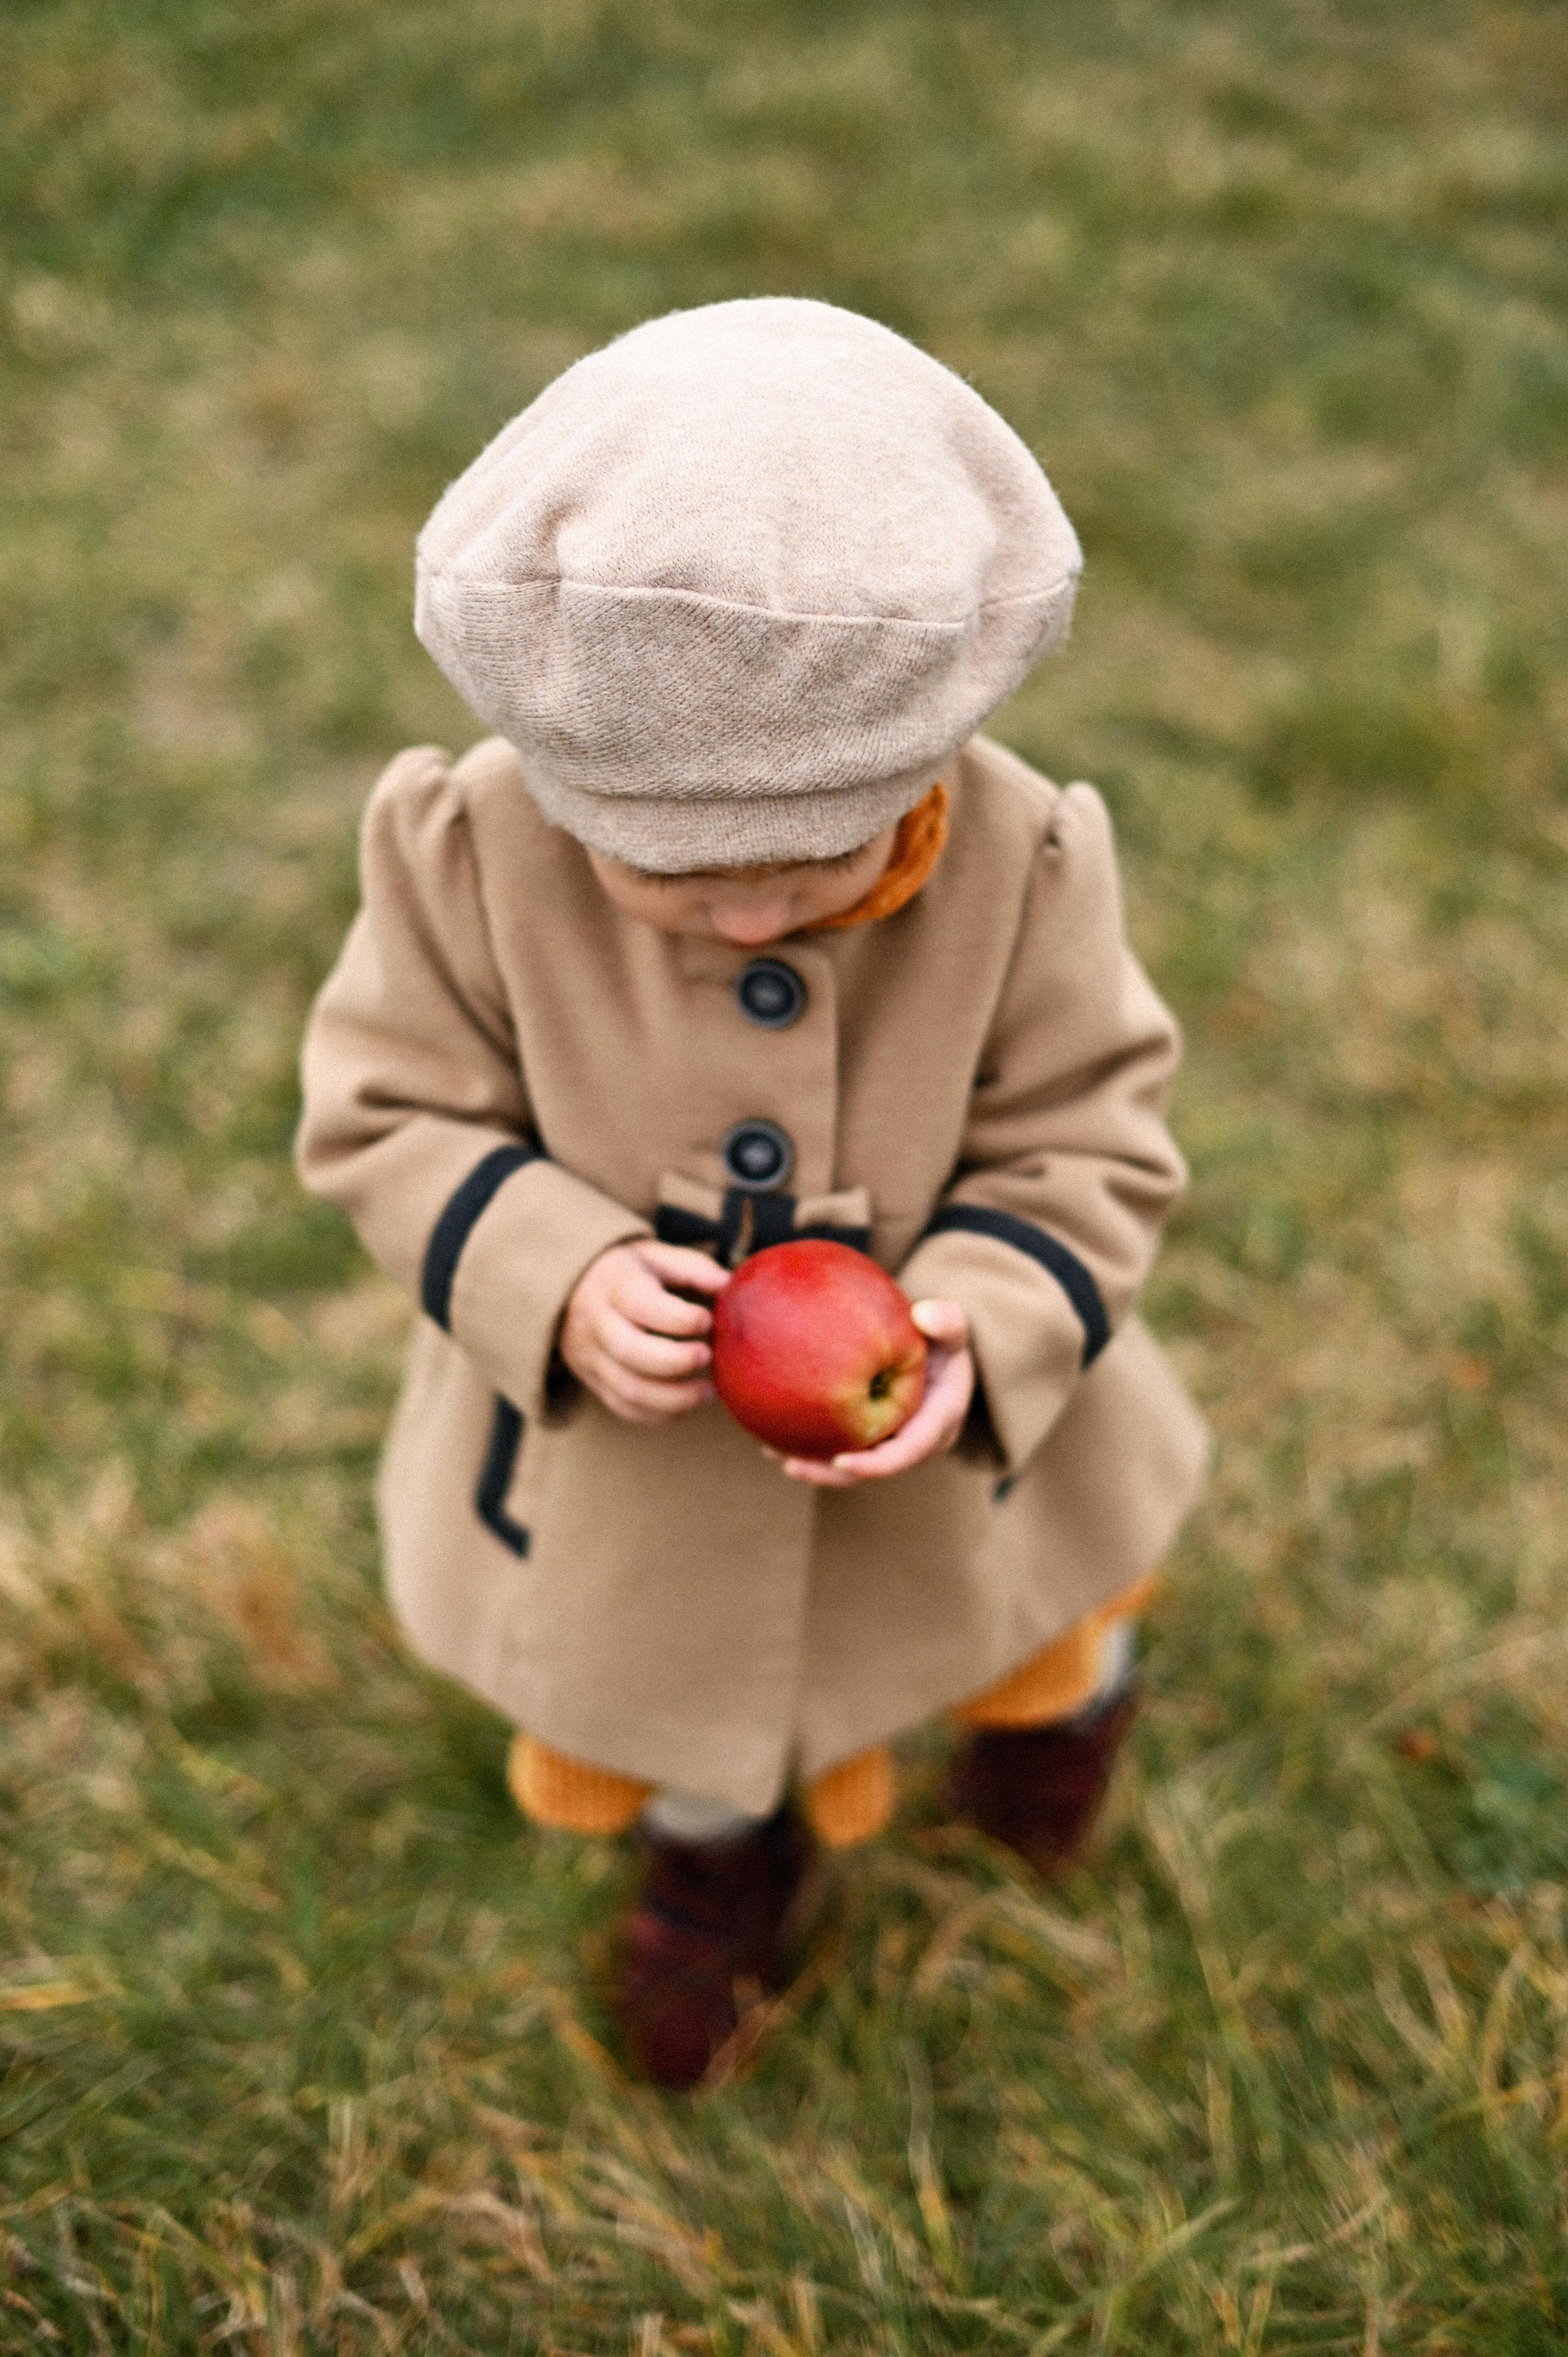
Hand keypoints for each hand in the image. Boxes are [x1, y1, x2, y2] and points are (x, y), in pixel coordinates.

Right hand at [560, 1240, 728, 1424]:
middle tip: (709, 1356)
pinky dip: (660, 1414)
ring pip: (629, 1389)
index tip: (708, 1319)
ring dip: (675, 1398)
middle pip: (630, 1351)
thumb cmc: (626, 1272)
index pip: (640, 1304)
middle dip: (676, 1360)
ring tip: (710, 1391)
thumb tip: (728, 1283)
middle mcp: (595, 1322)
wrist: (568, 1292)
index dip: (679, 1317)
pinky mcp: (592, 1381)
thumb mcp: (654, 1256)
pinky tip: (687, 1404)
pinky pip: (624, 1408)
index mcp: (613, 1284)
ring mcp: (590, 1356)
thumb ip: (691, 1268)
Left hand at [776, 1299, 973, 1485]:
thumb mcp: (951, 1325)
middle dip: (830, 1473)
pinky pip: (838, 1442)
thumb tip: (924, 1314)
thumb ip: (946, 1320)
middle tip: (790, 1465)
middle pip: (870, 1469)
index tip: (841, 1462)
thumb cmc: (941, 1336)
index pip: (907, 1452)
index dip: (875, 1463)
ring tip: (771, 1452)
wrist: (932, 1347)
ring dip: (811, 1463)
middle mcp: (912, 1441)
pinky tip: (771, 1431)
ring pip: (849, 1464)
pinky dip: (808, 1440)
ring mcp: (889, 1440)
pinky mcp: (868, 1432)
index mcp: (938, 1424)